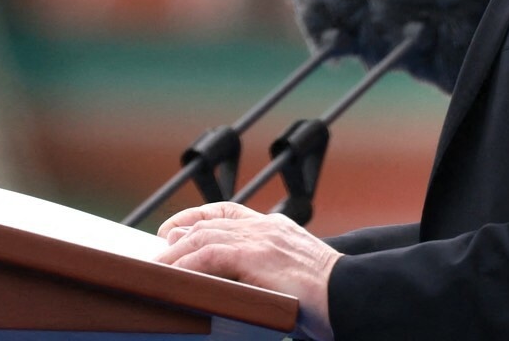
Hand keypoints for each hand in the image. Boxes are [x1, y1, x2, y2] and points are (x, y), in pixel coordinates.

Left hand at [157, 202, 340, 340]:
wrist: (351, 296)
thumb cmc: (329, 297)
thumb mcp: (295, 274)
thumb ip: (269, 270)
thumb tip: (244, 285)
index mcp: (276, 227)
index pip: (227, 211)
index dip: (196, 216)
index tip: (175, 229)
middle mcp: (265, 227)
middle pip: (209, 222)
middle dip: (178, 236)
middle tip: (158, 253)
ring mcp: (260, 239)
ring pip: (203, 238)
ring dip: (175, 255)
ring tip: (158, 269)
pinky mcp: (255, 257)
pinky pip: (209, 256)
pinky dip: (187, 265)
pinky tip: (175, 277)